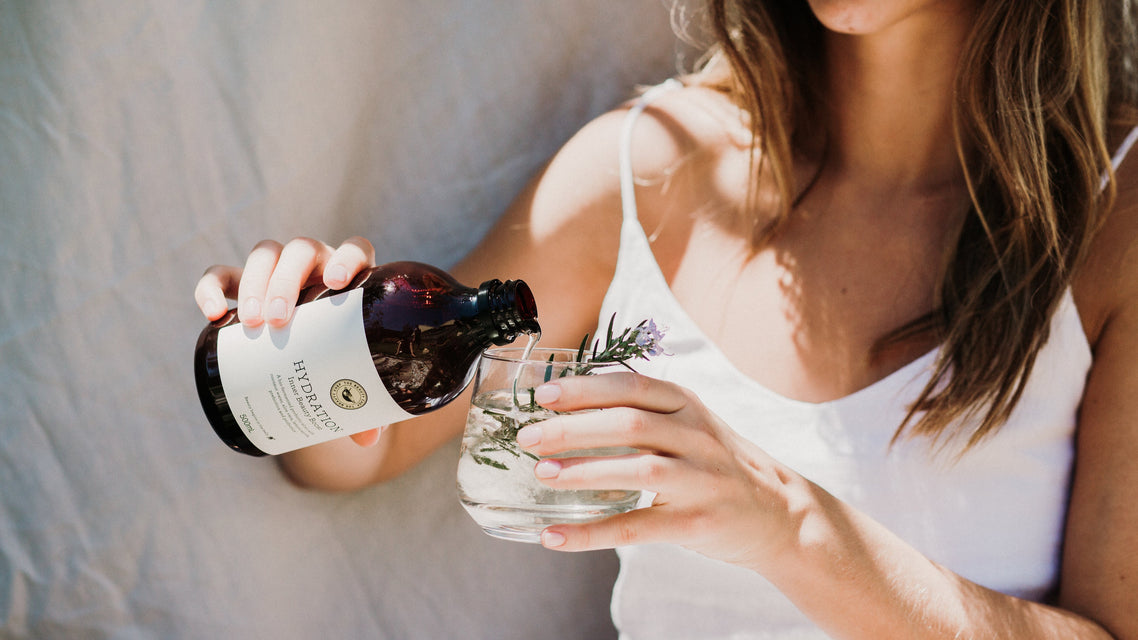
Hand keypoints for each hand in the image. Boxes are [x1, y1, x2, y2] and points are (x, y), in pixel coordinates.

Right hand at [193, 236, 381, 446]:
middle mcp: (316, 265)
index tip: (336, 281)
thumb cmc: (343, 360)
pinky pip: (221, 275)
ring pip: (264, 255)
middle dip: (287, 279)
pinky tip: (212, 313)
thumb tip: (366, 439)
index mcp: (353, 277)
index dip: (347, 258)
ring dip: (255, 281)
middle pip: (301, 251)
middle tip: (278, 319)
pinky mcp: (242, 284)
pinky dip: (211, 287)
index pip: (354, 250)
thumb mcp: (356, 376)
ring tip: (252, 322)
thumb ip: (366, 402)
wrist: (313, 356)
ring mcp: (278, 271)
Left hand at [515, 371, 809, 571]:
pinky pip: (637, 528)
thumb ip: (644, 411)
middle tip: (529, 436)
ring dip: (584, 470)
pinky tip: (555, 536)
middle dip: (573, 428)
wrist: (781, 513)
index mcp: (688, 405)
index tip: (545, 394)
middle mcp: (697, 437)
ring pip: (637, 469)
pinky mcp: (696, 523)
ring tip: (541, 473)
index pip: (633, 386)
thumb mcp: (691, 424)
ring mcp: (700, 480)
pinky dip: (592, 533)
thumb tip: (568, 407)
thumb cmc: (718, 465)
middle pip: (629, 424)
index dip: (586, 388)